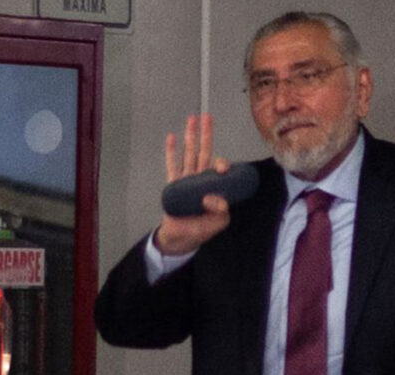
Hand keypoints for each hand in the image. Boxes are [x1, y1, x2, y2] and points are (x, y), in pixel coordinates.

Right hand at [155, 114, 230, 254]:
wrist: (180, 238)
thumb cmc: (200, 230)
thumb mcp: (217, 223)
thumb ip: (219, 212)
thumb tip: (214, 198)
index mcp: (214, 186)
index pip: (218, 168)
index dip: (221, 163)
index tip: (223, 168)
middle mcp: (201, 179)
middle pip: (203, 152)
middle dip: (206, 135)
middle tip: (207, 117)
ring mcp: (186, 180)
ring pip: (189, 154)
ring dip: (190, 137)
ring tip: (192, 119)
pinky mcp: (173, 185)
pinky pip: (172, 165)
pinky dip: (171, 152)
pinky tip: (171, 137)